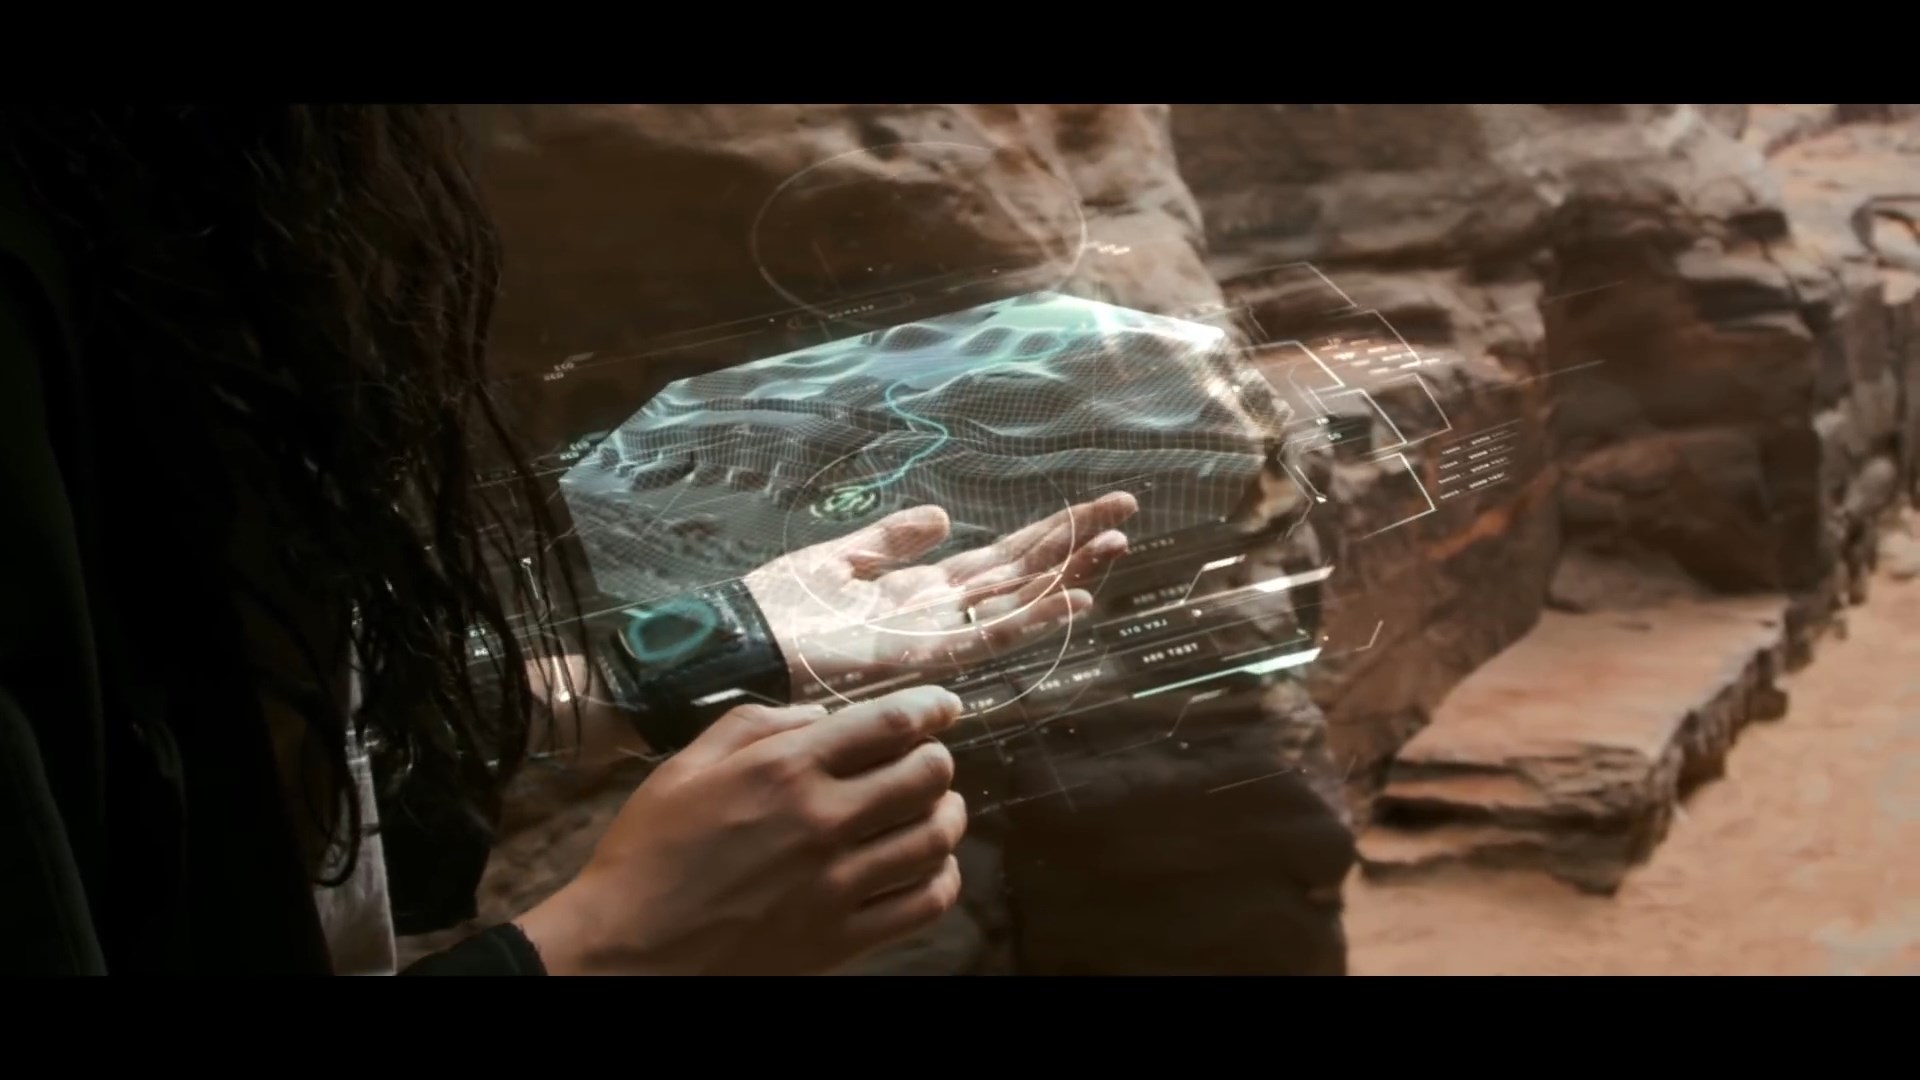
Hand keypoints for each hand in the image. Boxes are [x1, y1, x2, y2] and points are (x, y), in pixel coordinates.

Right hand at [516, 685, 968, 974]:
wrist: (627, 948)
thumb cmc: (649, 852)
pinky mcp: (841, 938)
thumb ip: (755, 725)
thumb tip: (820, 717)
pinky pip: (925, 903)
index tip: (944, 707)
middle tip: (929, 761)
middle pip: (927, 776)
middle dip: (937, 760)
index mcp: (784, 769)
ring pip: (936, 838)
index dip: (930, 707)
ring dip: (948, 816)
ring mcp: (836, 883)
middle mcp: (821, 819)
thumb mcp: (686, 766)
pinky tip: (929, 868)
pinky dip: (942, 879)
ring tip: (938, 810)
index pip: (890, 723)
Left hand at [745, 492, 1137, 693]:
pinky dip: (1033, 618)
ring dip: (1068, 574)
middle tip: (1126, 511)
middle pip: (1020, 574)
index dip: (1044, 534)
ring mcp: (933, 633)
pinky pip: (988, 635)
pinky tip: (1071, 598)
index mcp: (918, 589)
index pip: (997, 559)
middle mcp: (937, 612)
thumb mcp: (837, 559)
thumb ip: (890, 540)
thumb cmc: (776, 607)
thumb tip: (944, 516)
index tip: (1090, 508)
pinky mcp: (919, 653)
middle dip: (1072, 544)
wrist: (737, 645)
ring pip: (1017, 599)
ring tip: (1116, 544)